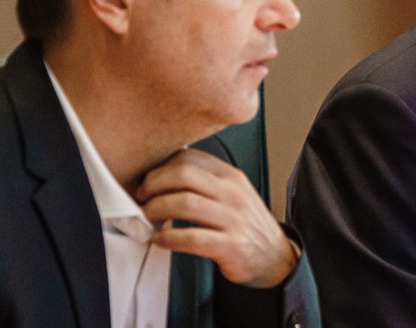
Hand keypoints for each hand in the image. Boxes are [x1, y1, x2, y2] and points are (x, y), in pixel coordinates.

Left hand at [136, 148, 297, 287]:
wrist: (274, 257)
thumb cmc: (245, 224)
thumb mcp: (232, 194)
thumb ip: (205, 182)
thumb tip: (163, 175)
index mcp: (231, 176)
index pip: (191, 158)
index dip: (161, 167)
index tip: (146, 180)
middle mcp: (233, 193)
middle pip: (184, 175)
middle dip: (154, 184)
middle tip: (141, 197)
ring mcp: (233, 219)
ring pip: (185, 203)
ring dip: (157, 209)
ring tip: (146, 217)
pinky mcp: (230, 245)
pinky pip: (192, 238)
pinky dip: (168, 238)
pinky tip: (158, 239)